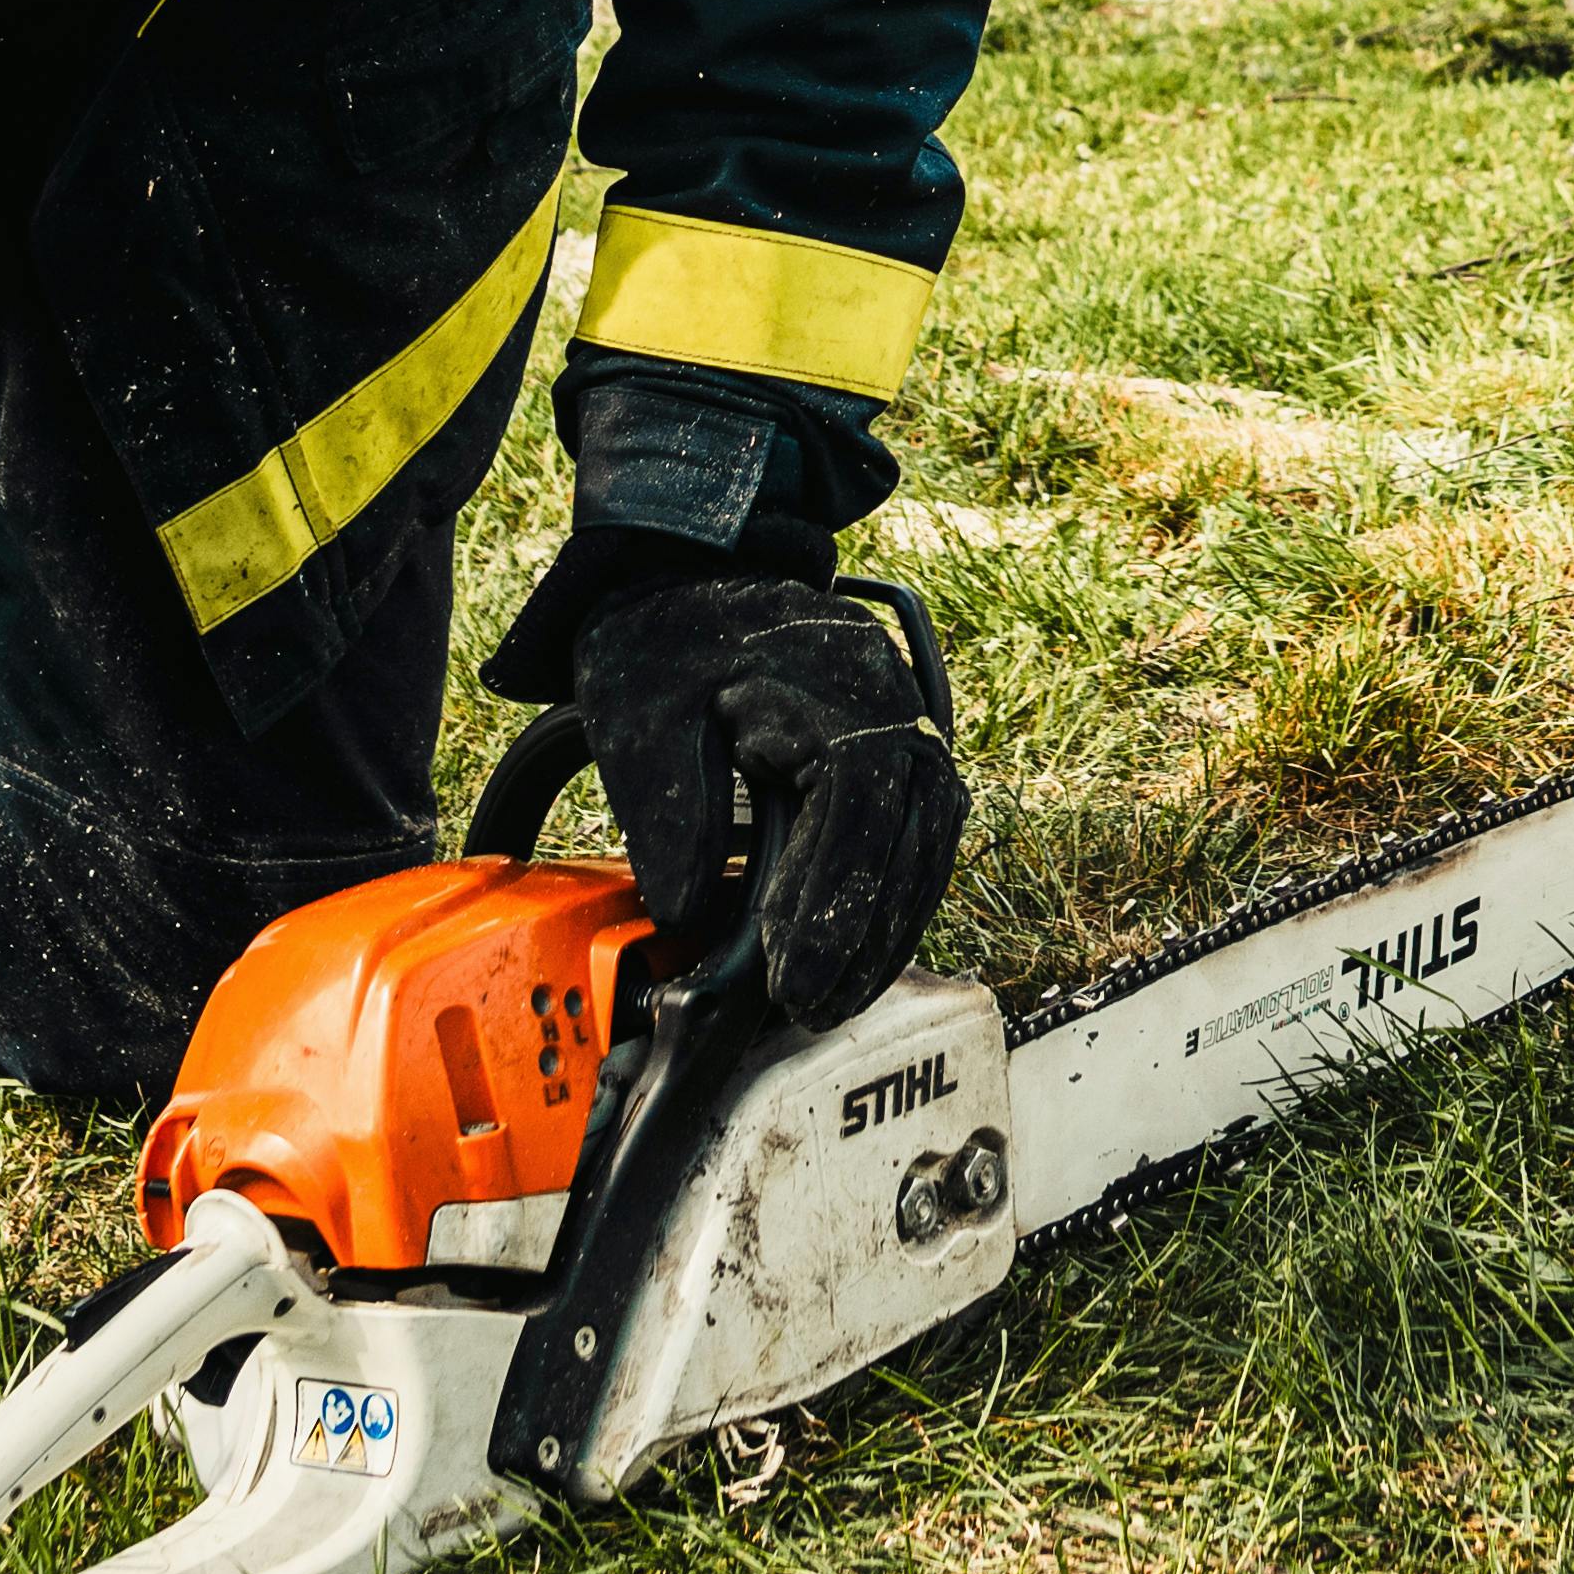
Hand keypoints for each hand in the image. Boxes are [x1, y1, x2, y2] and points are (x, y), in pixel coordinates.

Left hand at [504, 556, 963, 1027]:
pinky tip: (863, 946)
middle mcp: (897, 708)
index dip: (825, 909)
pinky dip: (895, 893)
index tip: (789, 979)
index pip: (853, 820)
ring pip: (927, 846)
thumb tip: (691, 912)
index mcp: (841, 696)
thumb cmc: (665, 633)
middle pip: (907, 844)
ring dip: (887, 929)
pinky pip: (920, 830)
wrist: (689, 563)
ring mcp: (908, 721)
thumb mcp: (646, 716)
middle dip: (861, 940)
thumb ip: (670, 814)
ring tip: (836, 998)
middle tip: (811, 1010)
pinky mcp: (900, 740)